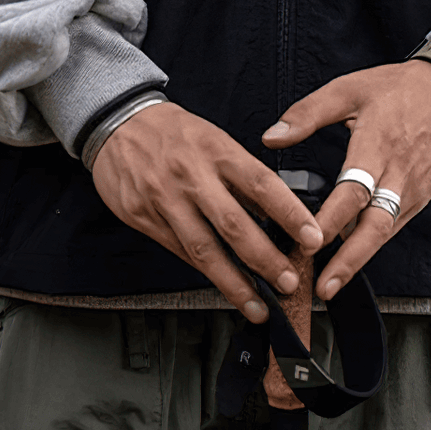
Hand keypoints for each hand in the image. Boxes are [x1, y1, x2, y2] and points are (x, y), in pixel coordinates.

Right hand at [92, 102, 323, 321]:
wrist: (118, 123)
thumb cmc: (173, 131)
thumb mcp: (213, 139)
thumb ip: (241, 176)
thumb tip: (275, 214)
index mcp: (216, 150)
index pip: (261, 184)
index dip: (290, 214)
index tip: (312, 238)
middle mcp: (192, 176)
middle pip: (233, 224)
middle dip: (265, 259)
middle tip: (289, 282)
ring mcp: (165, 200)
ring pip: (204, 249)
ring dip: (235, 283)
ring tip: (259, 306)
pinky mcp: (144, 219)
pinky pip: (179, 252)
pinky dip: (204, 273)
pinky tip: (223, 288)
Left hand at [262, 61, 430, 300]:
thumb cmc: (398, 87)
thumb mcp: (348, 89)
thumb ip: (307, 114)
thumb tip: (270, 137)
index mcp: (377, 146)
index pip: (352, 192)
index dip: (330, 220)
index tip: (306, 242)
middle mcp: (398, 174)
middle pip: (375, 227)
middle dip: (349, 261)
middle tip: (323, 288)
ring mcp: (414, 189)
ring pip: (386, 232)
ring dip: (360, 259)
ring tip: (330, 283)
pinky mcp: (423, 195)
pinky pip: (396, 224)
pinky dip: (374, 242)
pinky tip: (353, 255)